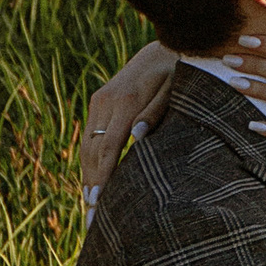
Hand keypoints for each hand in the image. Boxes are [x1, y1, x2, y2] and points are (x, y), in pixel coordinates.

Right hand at [79, 41, 174, 201]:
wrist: (164, 47)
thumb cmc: (179, 71)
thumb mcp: (177, 89)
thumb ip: (157, 112)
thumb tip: (137, 138)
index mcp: (126, 100)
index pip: (109, 145)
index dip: (103, 174)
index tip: (98, 201)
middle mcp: (106, 100)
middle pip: (93, 150)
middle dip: (92, 184)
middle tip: (93, 218)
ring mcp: (99, 100)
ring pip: (87, 145)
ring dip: (87, 176)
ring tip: (89, 208)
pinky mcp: (99, 102)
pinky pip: (90, 137)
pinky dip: (89, 161)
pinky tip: (92, 183)